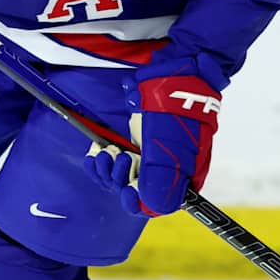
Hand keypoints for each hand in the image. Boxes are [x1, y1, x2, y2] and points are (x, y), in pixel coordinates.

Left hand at [85, 52, 226, 216]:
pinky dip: (101, 160)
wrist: (176, 71)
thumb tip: (148, 207)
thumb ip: (161, 179)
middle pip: (136, 192)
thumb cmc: (179, 108)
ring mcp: (148, 154)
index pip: (158, 203)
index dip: (139, 202)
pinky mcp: (133, 141)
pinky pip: (112, 161)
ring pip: (120, 178)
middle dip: (120, 180)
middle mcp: (166, 169)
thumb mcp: (171, 146)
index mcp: (182, 175)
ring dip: (108, 170)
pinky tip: (97, 152)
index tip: (126, 191)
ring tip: (108, 153)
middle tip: (119, 158)